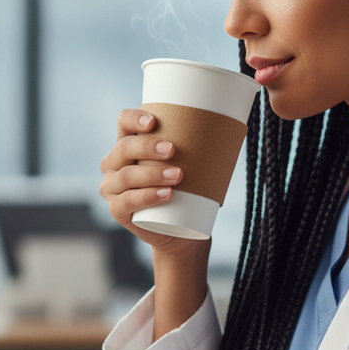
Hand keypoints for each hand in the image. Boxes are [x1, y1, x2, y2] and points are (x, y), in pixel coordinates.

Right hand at [99, 109, 209, 336]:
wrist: (181, 231)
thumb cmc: (186, 190)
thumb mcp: (190, 164)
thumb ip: (200, 143)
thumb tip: (235, 121)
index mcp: (127, 144)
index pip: (122, 122)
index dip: (133, 118)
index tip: (154, 121)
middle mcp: (113, 164)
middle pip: (123, 148)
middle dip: (147, 147)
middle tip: (174, 150)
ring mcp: (112, 188)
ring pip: (126, 176)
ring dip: (151, 174)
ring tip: (178, 175)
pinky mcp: (118, 211)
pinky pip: (127, 202)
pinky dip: (147, 197)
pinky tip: (166, 194)